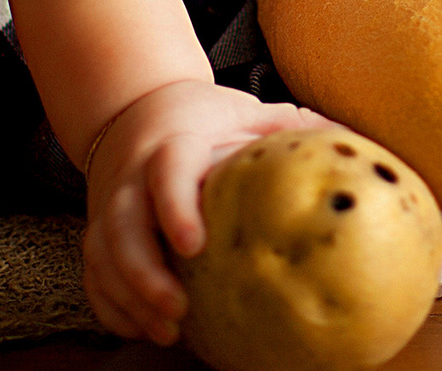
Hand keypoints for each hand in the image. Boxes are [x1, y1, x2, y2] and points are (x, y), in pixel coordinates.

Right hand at [80, 78, 330, 343]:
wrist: (136, 109)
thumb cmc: (203, 118)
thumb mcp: (242, 110)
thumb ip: (287, 124)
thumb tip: (349, 139)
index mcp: (172, 143)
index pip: (166, 170)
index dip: (175, 207)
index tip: (194, 244)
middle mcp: (132, 177)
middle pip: (122, 226)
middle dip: (144, 272)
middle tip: (178, 309)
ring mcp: (109, 206)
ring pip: (101, 255)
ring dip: (128, 297)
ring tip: (167, 331)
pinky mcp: (98, 230)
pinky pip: (92, 273)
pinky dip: (110, 305)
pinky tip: (139, 329)